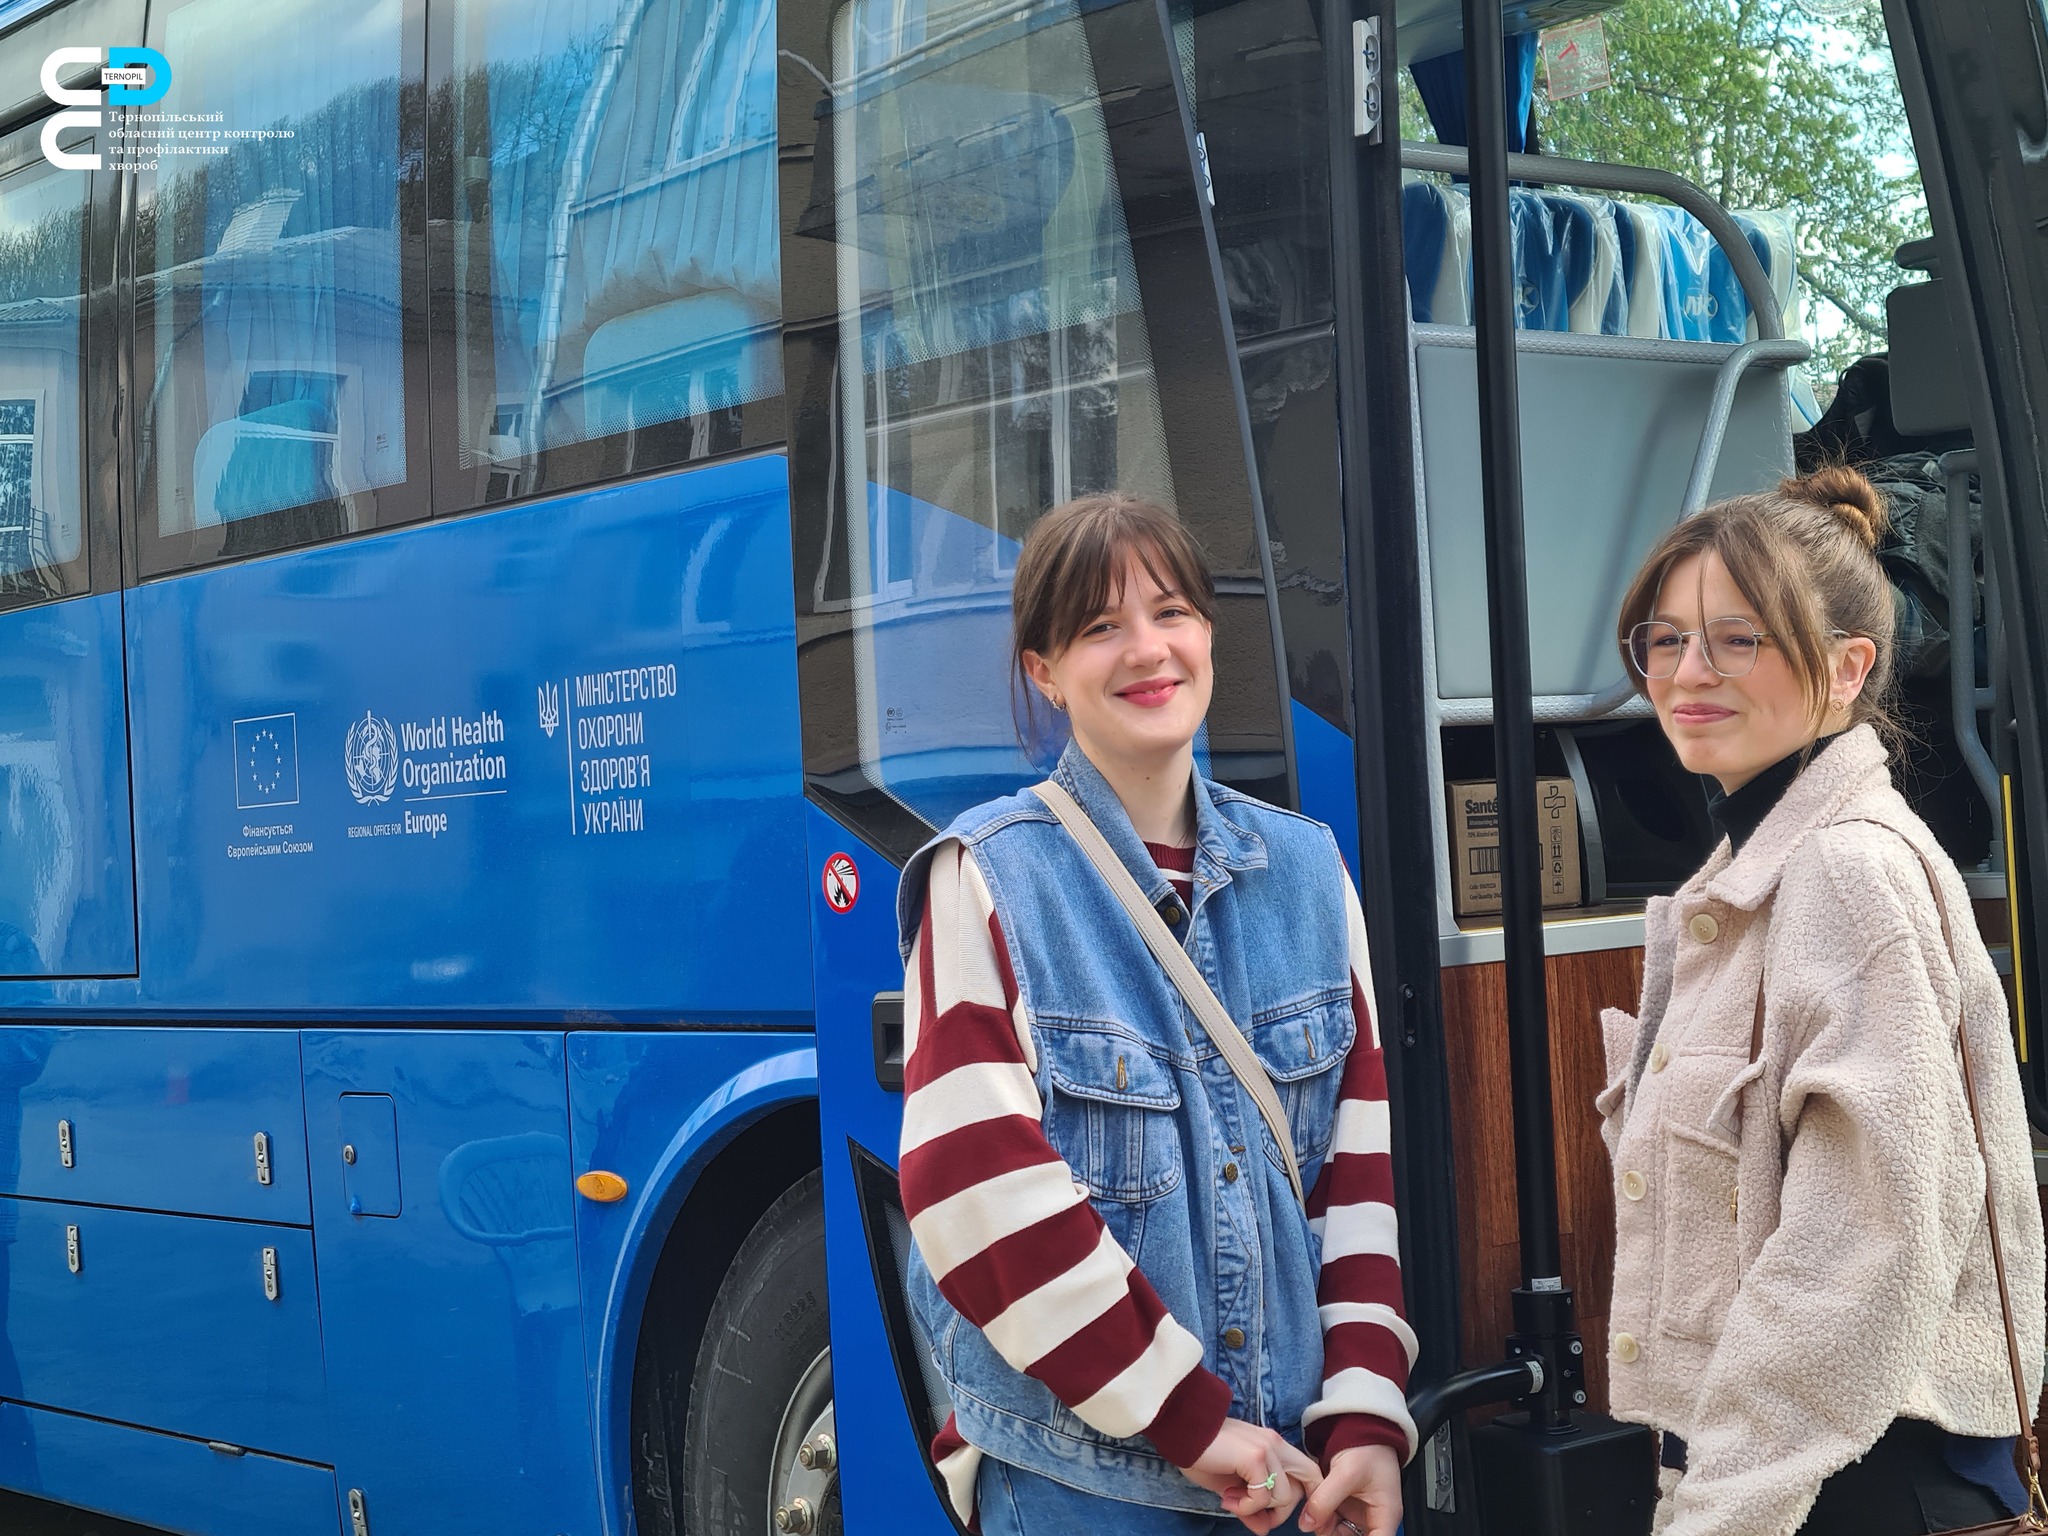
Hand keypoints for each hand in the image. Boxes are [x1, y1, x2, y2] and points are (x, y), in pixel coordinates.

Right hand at [1182, 1419, 1323, 1531]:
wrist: (1181, 1430)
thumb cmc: (1202, 1453)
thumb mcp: (1230, 1485)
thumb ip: (1251, 1505)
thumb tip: (1264, 1529)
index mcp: (1274, 1447)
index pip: (1309, 1472)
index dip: (1309, 1497)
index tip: (1285, 1517)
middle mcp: (1276, 1445)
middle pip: (1309, 1482)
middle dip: (1286, 1510)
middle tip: (1258, 1517)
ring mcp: (1268, 1449)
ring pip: (1285, 1497)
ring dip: (1257, 1508)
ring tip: (1230, 1500)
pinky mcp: (1256, 1457)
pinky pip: (1263, 1497)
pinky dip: (1245, 1506)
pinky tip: (1225, 1498)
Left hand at [1299, 1443, 1402, 1535]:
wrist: (1359, 1428)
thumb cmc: (1367, 1447)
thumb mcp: (1346, 1473)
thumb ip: (1325, 1500)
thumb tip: (1307, 1524)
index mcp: (1385, 1514)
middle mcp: (1373, 1518)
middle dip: (1333, 1534)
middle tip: (1318, 1521)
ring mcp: (1358, 1514)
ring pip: (1339, 1534)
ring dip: (1324, 1526)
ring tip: (1313, 1513)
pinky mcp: (1344, 1507)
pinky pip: (1331, 1521)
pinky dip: (1320, 1517)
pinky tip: (1313, 1509)